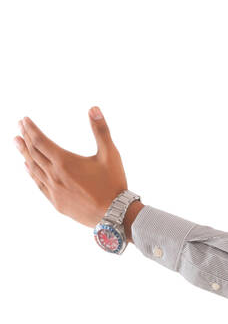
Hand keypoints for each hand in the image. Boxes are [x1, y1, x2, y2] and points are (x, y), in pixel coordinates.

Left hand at [15, 107, 129, 226]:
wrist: (115, 214)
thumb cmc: (113, 184)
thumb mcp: (110, 154)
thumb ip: (101, 130)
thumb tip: (93, 109)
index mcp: (65, 161)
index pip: (40, 141)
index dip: (31, 129)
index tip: (24, 120)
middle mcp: (54, 175)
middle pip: (33, 153)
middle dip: (25, 138)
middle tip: (19, 127)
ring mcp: (53, 189)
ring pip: (33, 168)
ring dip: (24, 154)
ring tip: (17, 143)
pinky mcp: (56, 201)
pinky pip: (38, 184)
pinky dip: (31, 172)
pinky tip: (28, 167)